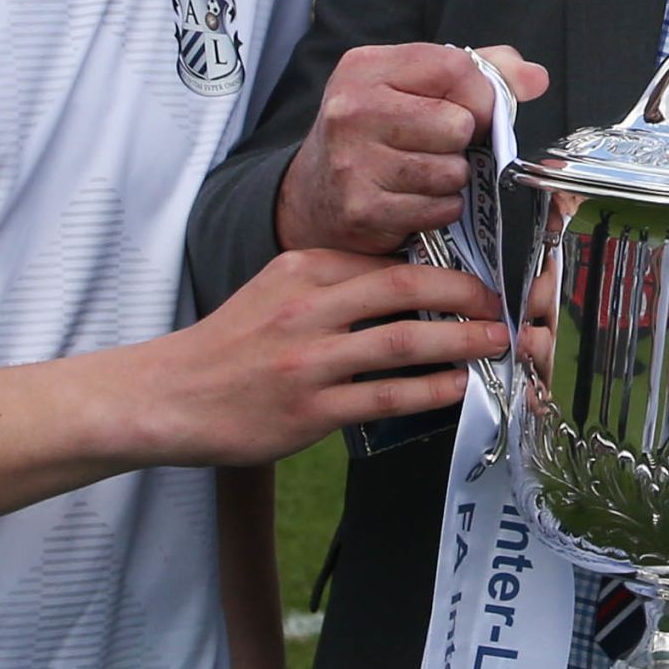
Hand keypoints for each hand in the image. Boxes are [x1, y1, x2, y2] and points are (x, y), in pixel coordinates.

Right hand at [110, 248, 509, 467]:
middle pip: (406, 289)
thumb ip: (333, 284)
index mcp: (302, 268)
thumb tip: (406, 283)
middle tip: (500, 305)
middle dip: (466, 294)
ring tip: (495, 343)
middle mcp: (308, 307)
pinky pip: (385, 396)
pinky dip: (430, 390)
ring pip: (404, 342)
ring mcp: (309, 360)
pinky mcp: (309, 409)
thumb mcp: (275, 290)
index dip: (443, 266)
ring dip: (461, 341)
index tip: (480, 276)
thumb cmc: (230, 346)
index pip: (386, 258)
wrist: (168, 396)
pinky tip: (457, 387)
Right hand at [274, 42, 548, 253]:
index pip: (455, 68)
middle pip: (457, 124)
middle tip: (435, 147)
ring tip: (421, 174)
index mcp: (366, 67)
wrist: (311, 195)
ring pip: (452, 171)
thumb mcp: (411, 86)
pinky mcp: (363, 209)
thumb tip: (535, 78)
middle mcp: (352, 110)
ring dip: (449, 179)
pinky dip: (439, 208)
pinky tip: (413, 199)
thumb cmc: (374, 133)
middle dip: (460, 141)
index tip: (468, 112)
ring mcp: (353, 162)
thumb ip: (477, 72)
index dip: (479, 96)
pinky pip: (441, 208)